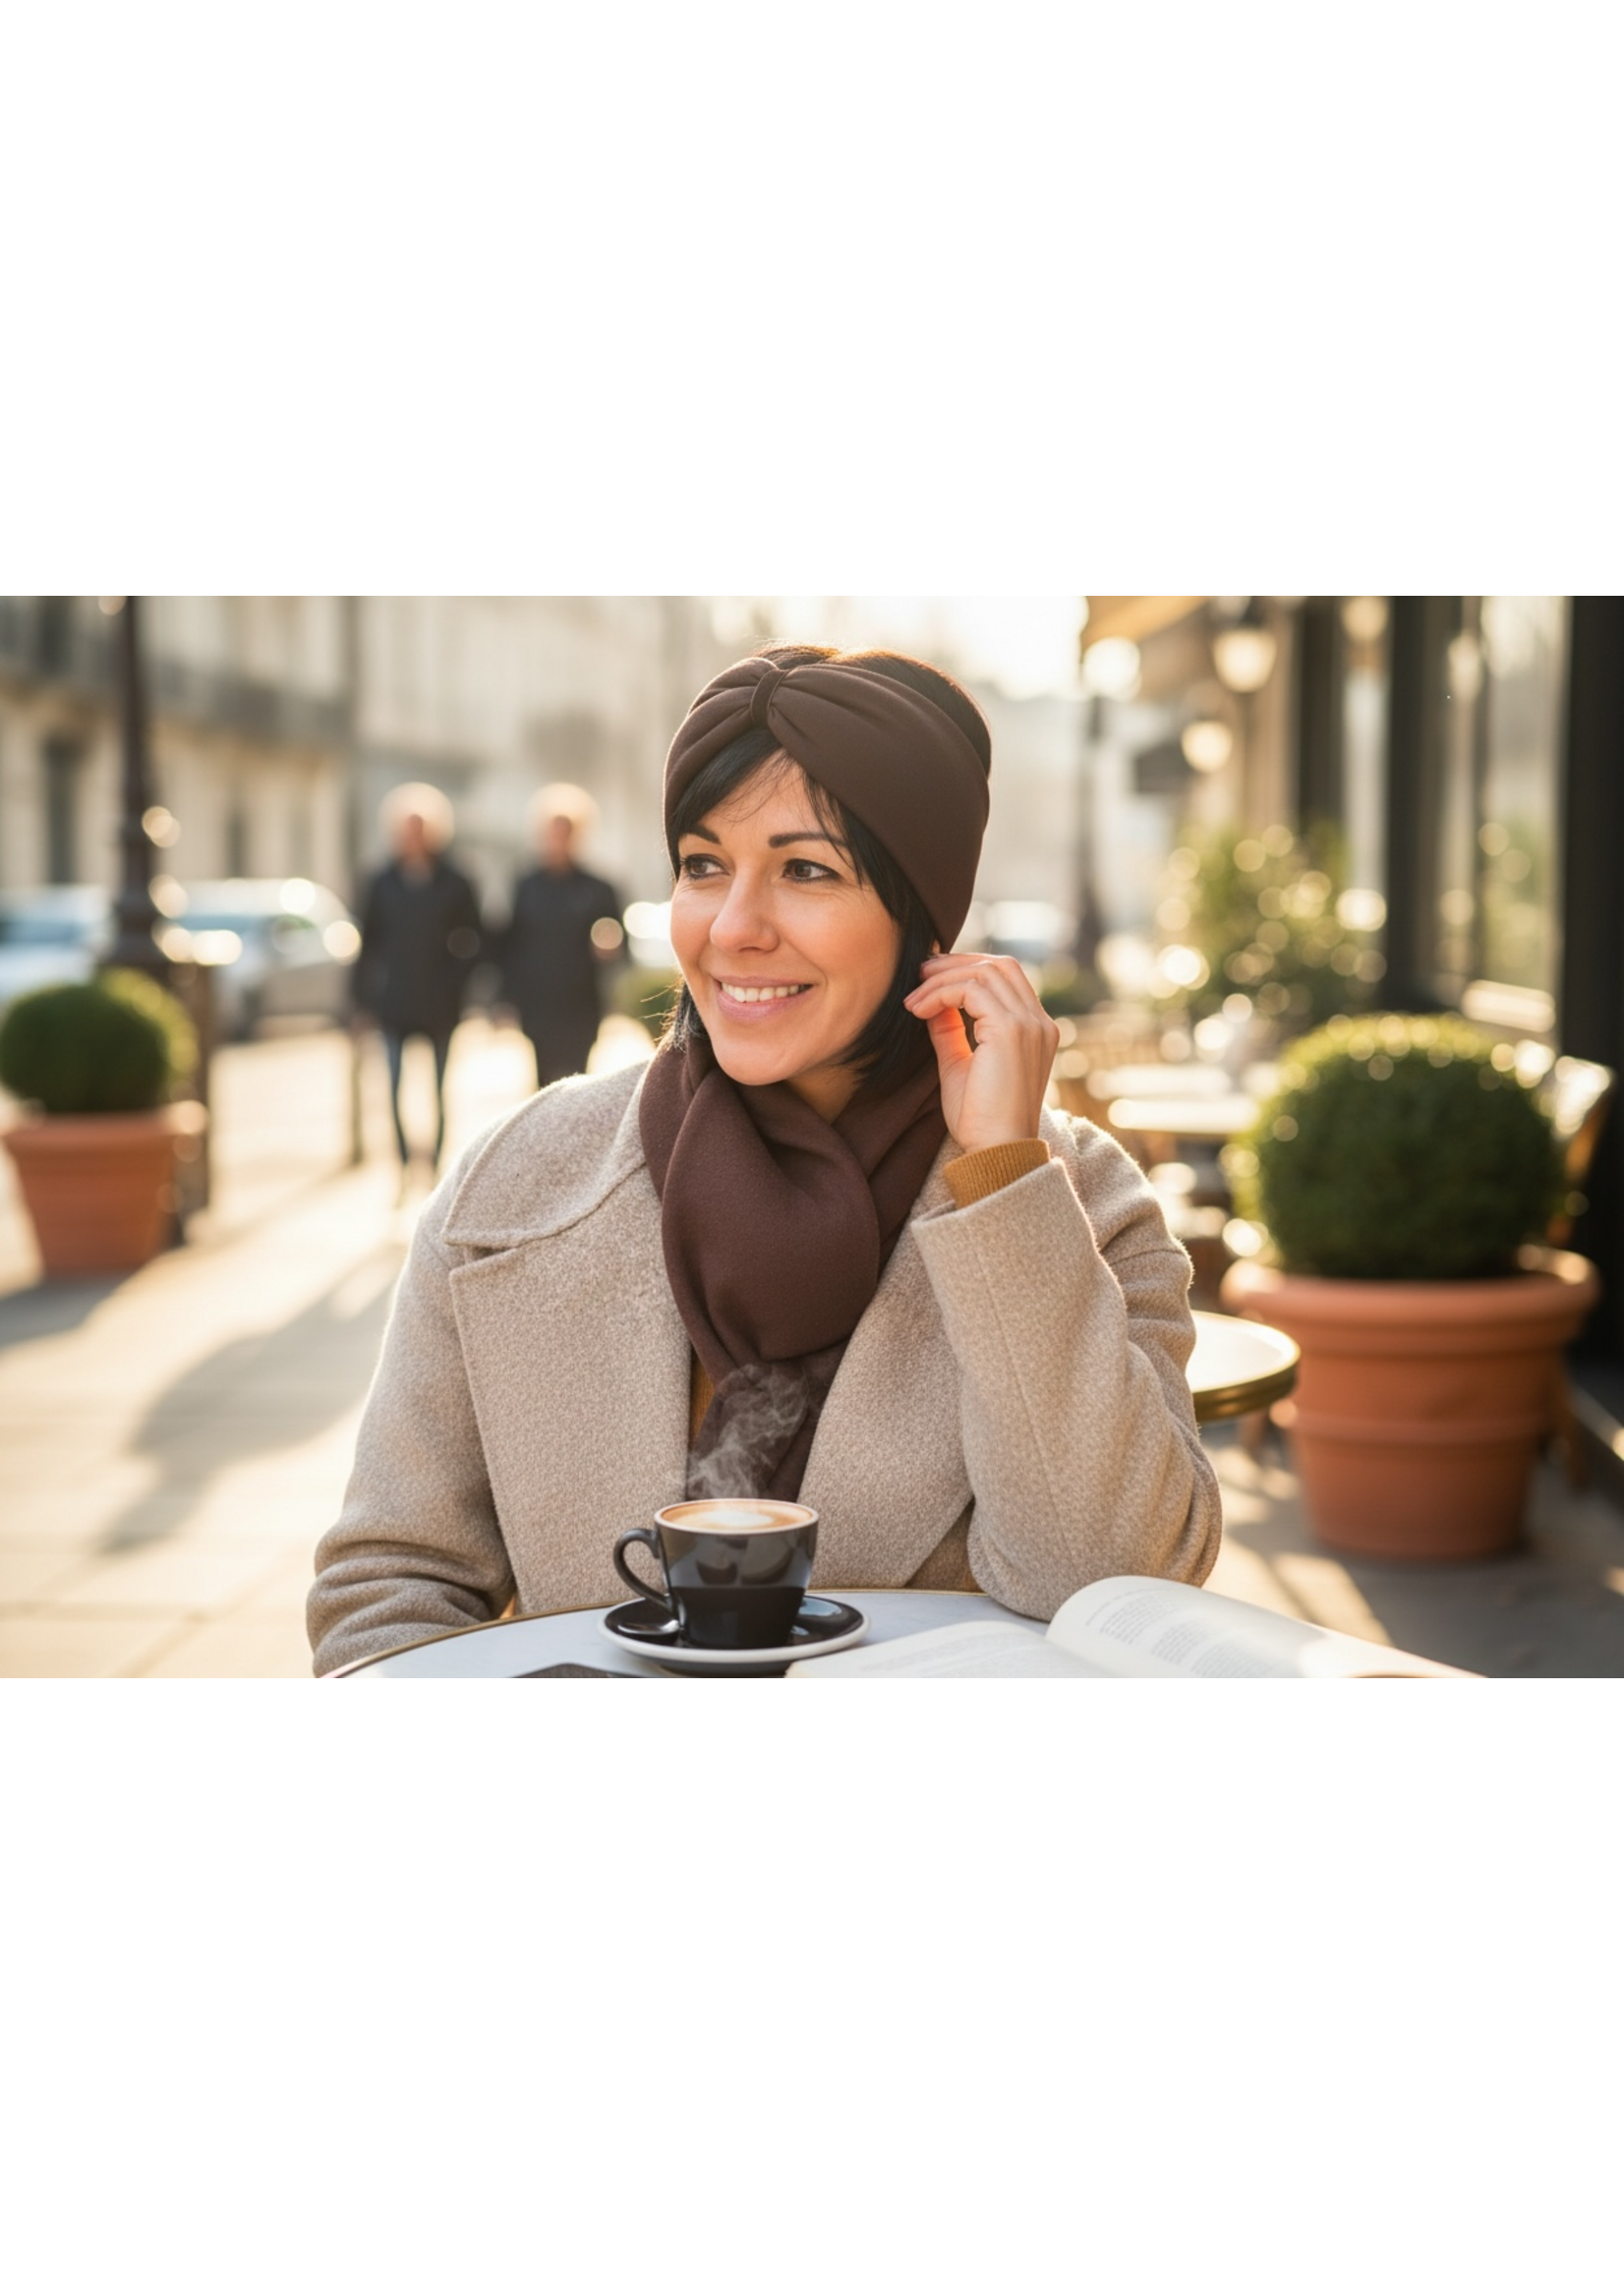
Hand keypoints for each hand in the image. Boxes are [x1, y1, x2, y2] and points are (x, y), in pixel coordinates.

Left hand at [904, 954, 1059, 1152]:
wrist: (997, 1151)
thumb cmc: (979, 1119)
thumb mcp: (959, 1064)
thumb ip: (950, 1030)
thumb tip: (932, 1002)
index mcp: (1035, 1030)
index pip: (1005, 977)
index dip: (965, 970)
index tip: (928, 981)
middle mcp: (1039, 1022)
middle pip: (999, 965)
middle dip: (955, 964)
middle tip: (918, 976)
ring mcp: (1029, 1024)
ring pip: (984, 972)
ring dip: (941, 980)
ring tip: (912, 1000)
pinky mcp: (1011, 1030)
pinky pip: (971, 990)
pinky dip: (940, 993)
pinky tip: (918, 1011)